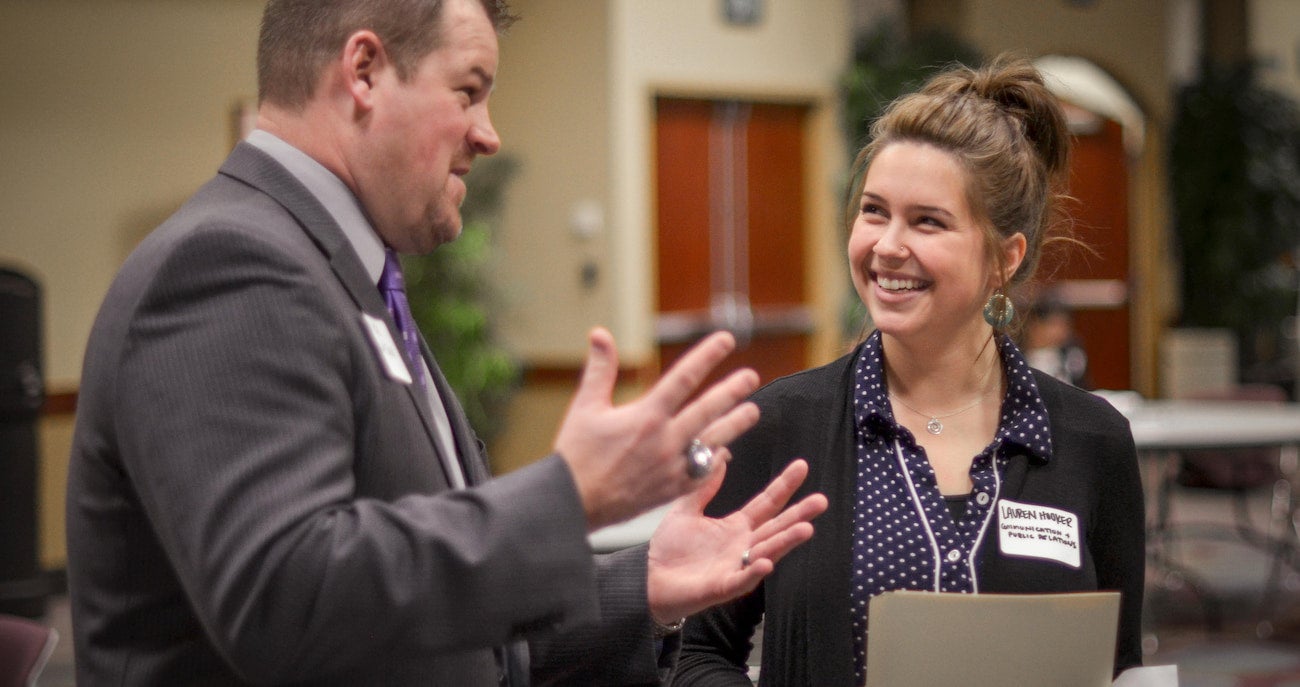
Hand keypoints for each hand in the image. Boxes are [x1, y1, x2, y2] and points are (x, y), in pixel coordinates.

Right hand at [554, 328, 760, 530]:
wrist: (573, 504)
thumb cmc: (576, 454)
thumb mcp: (586, 407)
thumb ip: (600, 369)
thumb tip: (600, 333)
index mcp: (646, 416)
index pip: (684, 378)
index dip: (708, 356)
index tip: (727, 339)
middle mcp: (664, 441)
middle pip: (708, 410)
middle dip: (733, 391)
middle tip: (751, 376)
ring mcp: (672, 467)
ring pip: (714, 441)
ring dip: (735, 425)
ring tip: (753, 412)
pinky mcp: (672, 490)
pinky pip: (704, 472)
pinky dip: (716, 459)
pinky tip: (725, 450)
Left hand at [645, 459, 827, 623]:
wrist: (648, 578)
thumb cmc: (669, 549)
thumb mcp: (686, 509)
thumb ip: (704, 486)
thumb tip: (719, 454)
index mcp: (736, 527)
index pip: (767, 503)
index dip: (784, 486)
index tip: (802, 466)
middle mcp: (743, 546)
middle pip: (776, 527)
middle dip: (799, 515)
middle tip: (821, 500)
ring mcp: (736, 567)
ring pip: (767, 552)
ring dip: (786, 541)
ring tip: (806, 529)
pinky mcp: (722, 586)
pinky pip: (741, 579)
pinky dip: (754, 572)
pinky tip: (765, 562)